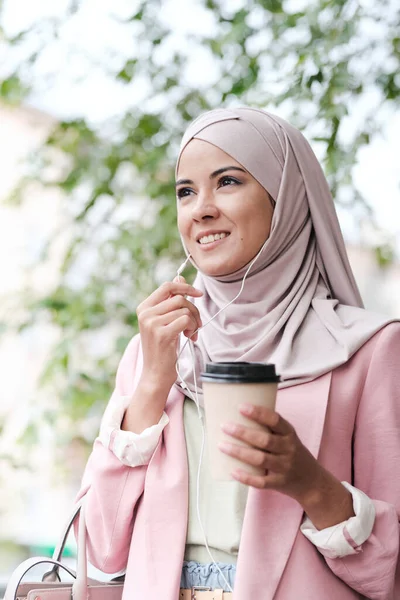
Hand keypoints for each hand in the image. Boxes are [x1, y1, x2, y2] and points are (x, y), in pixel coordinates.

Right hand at [136, 278, 202, 395]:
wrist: (155, 373)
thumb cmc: (162, 348)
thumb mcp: (165, 321)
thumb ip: (170, 300)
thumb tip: (179, 277)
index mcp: (144, 308)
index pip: (167, 286)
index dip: (185, 287)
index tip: (198, 293)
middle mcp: (145, 313)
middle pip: (179, 298)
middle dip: (194, 310)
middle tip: (196, 324)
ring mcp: (152, 323)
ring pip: (184, 309)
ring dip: (194, 321)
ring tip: (191, 333)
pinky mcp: (162, 333)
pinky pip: (186, 320)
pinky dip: (193, 328)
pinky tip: (189, 337)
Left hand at [219, 403, 354, 527]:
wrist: (312, 481)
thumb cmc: (294, 453)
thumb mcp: (288, 437)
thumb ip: (270, 427)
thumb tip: (240, 412)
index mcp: (289, 434)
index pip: (275, 420)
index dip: (259, 413)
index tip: (241, 407)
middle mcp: (289, 449)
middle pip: (264, 440)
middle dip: (243, 433)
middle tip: (224, 426)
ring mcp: (285, 467)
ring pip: (260, 459)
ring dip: (239, 452)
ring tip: (222, 445)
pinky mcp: (280, 483)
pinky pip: (261, 482)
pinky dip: (246, 477)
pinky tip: (233, 471)